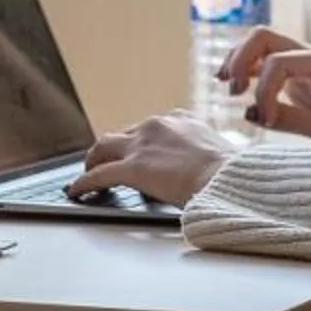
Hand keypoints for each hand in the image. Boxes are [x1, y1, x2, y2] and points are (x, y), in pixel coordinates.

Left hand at [68, 110, 231, 208]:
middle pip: (123, 134)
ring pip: (104, 147)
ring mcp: (142, 144)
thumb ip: (201, 155)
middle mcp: (157, 125)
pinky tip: (78, 190)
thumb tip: (200, 169)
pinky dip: (84, 182)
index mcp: (181, 119)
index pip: (149, 128)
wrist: (229, 178)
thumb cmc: (232, 173)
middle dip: (112, 149)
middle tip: (104, 162)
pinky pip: (99, 174)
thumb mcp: (218, 153)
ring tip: (87, 173)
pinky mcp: (132, 167)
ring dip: (93, 160)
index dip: (139, 143)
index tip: (136, 151)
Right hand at [219, 29, 310, 147]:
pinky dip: (245, 71)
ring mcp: (303, 64)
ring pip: (260, 45)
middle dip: (241, 58)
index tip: (267, 121)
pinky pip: (263, 63)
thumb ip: (290, 121)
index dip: (264, 91)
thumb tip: (250, 113)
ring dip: (239, 61)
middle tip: (233, 92)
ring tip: (229, 88)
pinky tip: (234, 87)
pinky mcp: (295, 77)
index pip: (278, 62)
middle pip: (264, 36)